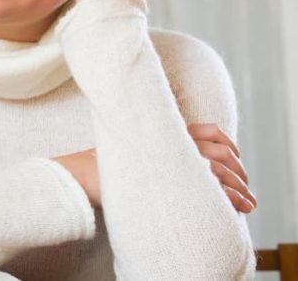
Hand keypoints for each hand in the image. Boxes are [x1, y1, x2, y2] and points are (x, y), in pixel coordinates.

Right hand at [54, 125, 256, 212]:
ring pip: (222, 169)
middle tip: (245, 186)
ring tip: (248, 204)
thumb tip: (163, 156)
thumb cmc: (106, 166)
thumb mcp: (131, 147)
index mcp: (168, 132)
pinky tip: (235, 207)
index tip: (235, 156)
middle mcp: (175, 143)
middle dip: (240, 170)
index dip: (228, 143)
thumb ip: (151, 147)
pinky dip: (230, 197)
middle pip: (221, 151)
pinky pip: (214, 187)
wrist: (89, 175)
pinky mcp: (175, 181)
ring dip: (240, 187)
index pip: (210, 130)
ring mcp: (176, 161)